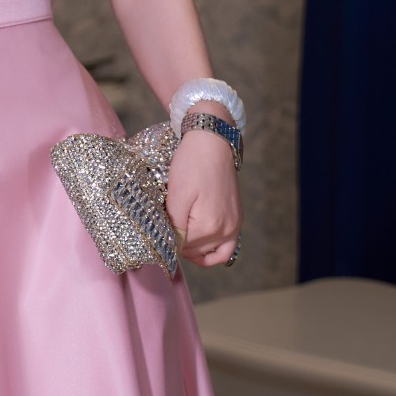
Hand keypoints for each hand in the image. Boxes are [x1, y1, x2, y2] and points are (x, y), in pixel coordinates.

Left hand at [165, 126, 240, 267]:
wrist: (213, 142)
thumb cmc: (192, 164)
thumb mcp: (176, 196)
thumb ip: (175, 226)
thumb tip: (172, 247)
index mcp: (208, 226)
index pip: (180, 248)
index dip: (166, 240)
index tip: (158, 228)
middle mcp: (225, 230)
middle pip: (195, 251)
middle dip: (179, 242)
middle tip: (167, 225)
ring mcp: (234, 226)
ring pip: (210, 253)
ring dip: (194, 250)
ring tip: (180, 238)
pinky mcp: (237, 219)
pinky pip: (228, 248)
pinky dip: (214, 253)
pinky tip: (201, 248)